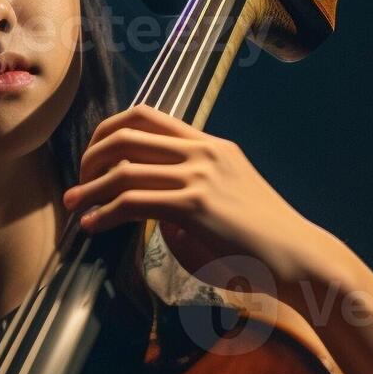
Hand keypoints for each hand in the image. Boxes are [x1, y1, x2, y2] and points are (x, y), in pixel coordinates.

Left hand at [63, 104, 338, 293]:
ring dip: (89, 189)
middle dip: (92, 157)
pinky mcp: (195, 205)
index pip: (146, 116)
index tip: (93, 158)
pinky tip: (93, 225)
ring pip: (124, 170)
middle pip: (127, 135)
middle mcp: (203, 151)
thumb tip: (148, 207)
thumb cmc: (263, 241)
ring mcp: (200, 175)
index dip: (108, 131)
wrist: (298, 257)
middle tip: (78, 183)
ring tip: (74, 207)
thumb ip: (188, 194)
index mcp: (210, 145)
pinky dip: (105, 213)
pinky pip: (134, 202)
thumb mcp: (225, 201)